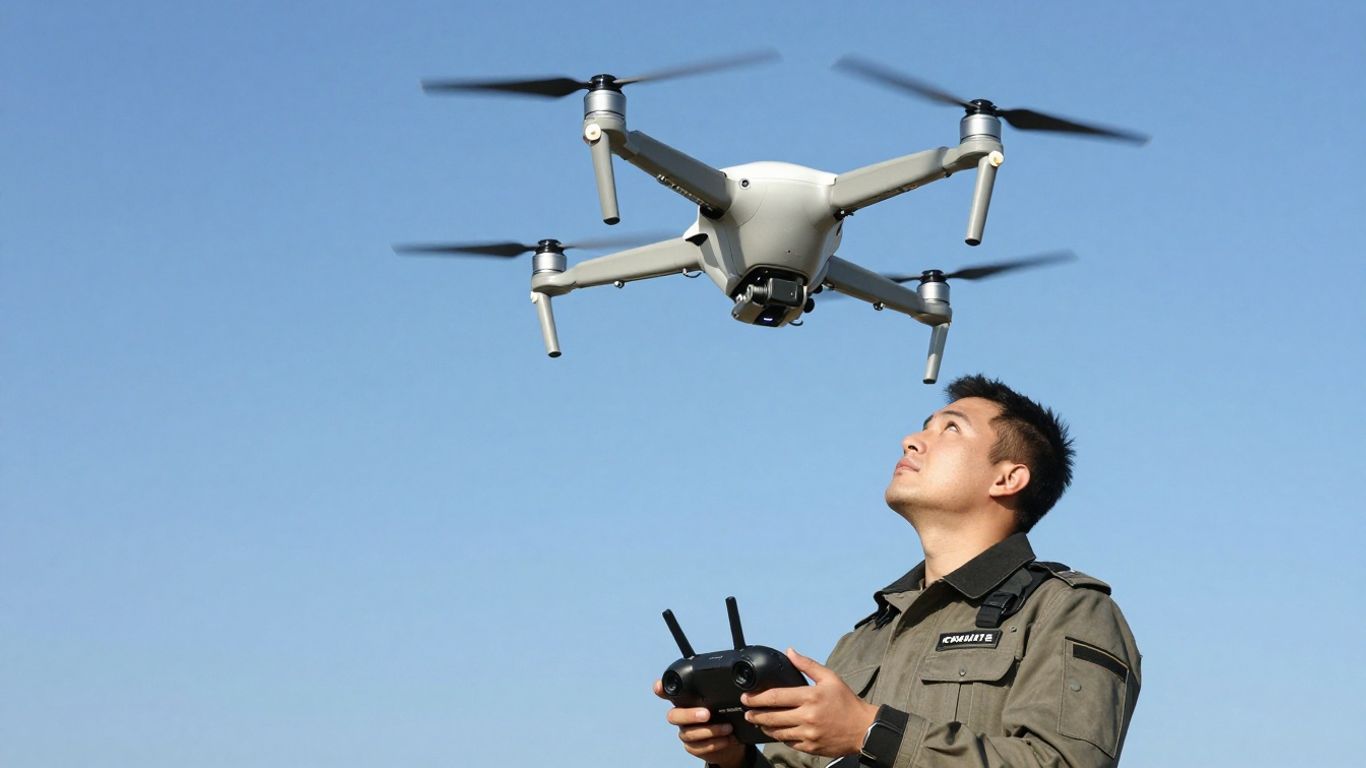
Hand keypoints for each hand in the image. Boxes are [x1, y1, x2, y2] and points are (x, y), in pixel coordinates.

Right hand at [654, 679, 747, 767]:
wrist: (730, 741)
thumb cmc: (724, 716)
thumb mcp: (723, 702)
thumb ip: (719, 692)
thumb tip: (726, 675)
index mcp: (686, 701)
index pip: (668, 693)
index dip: (661, 689)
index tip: (659, 686)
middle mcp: (682, 716)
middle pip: (673, 716)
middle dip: (689, 715)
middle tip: (707, 714)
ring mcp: (686, 732)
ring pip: (688, 733)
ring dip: (709, 731)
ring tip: (727, 728)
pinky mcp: (692, 747)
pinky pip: (698, 747)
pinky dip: (713, 743)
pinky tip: (726, 739)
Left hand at [740, 648, 877, 756]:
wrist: (864, 729)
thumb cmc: (846, 702)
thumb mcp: (830, 677)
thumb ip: (807, 665)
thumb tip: (789, 651)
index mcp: (810, 697)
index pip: (776, 696)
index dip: (757, 698)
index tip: (746, 697)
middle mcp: (808, 716)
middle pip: (773, 717)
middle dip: (755, 714)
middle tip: (746, 712)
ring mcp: (809, 734)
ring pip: (778, 732)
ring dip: (765, 727)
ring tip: (758, 722)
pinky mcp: (811, 747)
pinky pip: (789, 743)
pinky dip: (780, 737)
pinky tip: (776, 732)